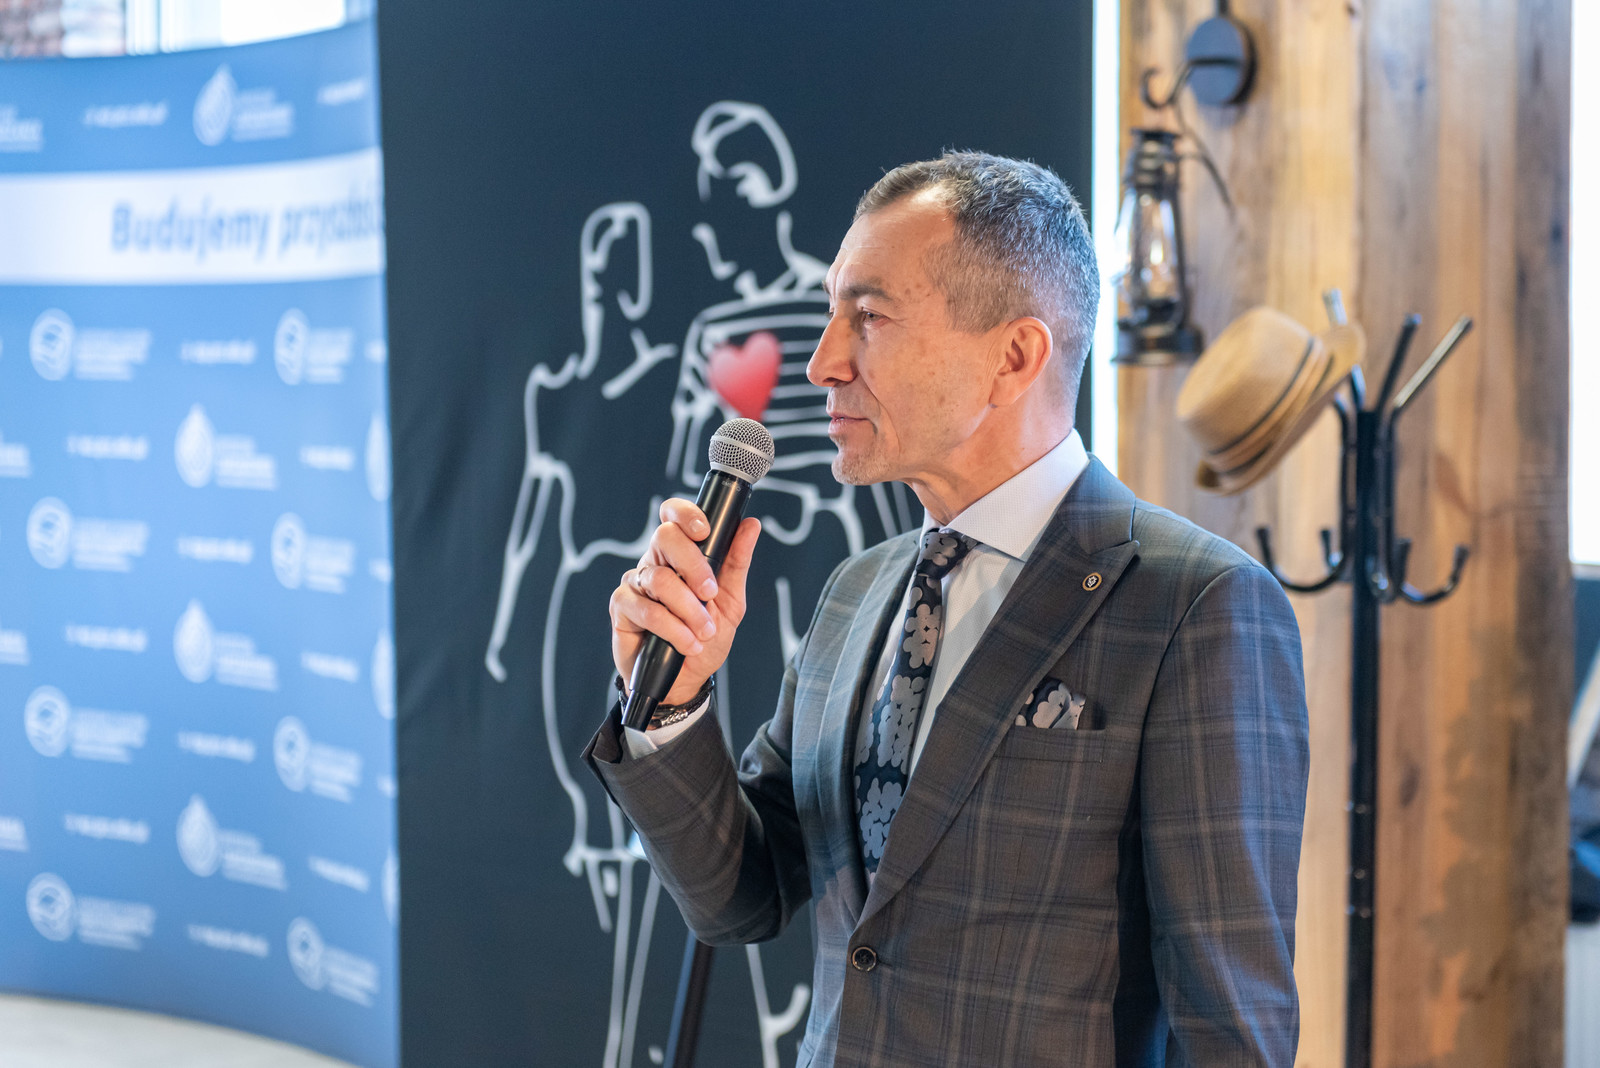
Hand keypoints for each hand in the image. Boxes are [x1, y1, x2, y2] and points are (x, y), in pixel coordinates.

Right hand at [610, 499, 760, 705]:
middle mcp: (654, 563)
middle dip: (694, 565)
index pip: (674, 517)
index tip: (705, 532)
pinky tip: (685, 643)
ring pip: (659, 579)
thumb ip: (736, 563)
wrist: (685, 682)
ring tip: (703, 632)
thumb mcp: (730, 602)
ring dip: (689, 609)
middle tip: (710, 593)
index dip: (686, 515)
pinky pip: (646, 609)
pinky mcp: (621, 608)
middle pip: (664, 537)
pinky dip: (671, 628)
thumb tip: (751, 525)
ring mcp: (635, 584)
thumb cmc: (704, 639)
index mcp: (679, 555)